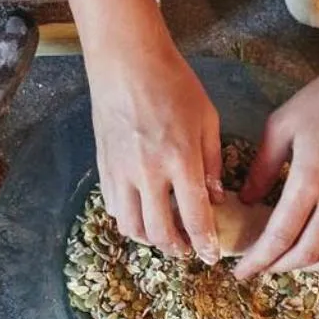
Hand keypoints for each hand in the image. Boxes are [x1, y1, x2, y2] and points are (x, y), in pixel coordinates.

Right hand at [86, 41, 222, 262]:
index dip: (205, 243)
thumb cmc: (173, 84)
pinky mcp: (103, 166)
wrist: (127, 63)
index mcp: (180, 160)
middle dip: (177, 248)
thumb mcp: (207, 118)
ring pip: (131, 226)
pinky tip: (142, 211)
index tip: (211, 255)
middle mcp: (148, 173)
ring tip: (164, 235)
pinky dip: (128, 218)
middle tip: (189, 249)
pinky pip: (113, 207)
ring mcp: (121, 171)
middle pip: (160, 231)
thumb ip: (212, 161)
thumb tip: (215, 196)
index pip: (194, 217)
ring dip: (150, 238)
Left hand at [232, 56, 318, 278]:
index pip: (279, 237)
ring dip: (307, 266)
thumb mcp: (281, 126)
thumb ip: (260, 167)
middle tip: (257, 268)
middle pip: (305, 253)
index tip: (240, 271)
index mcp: (311, 182)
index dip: (257, 259)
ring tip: (285, 262)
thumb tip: (246, 200)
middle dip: (276, 267)